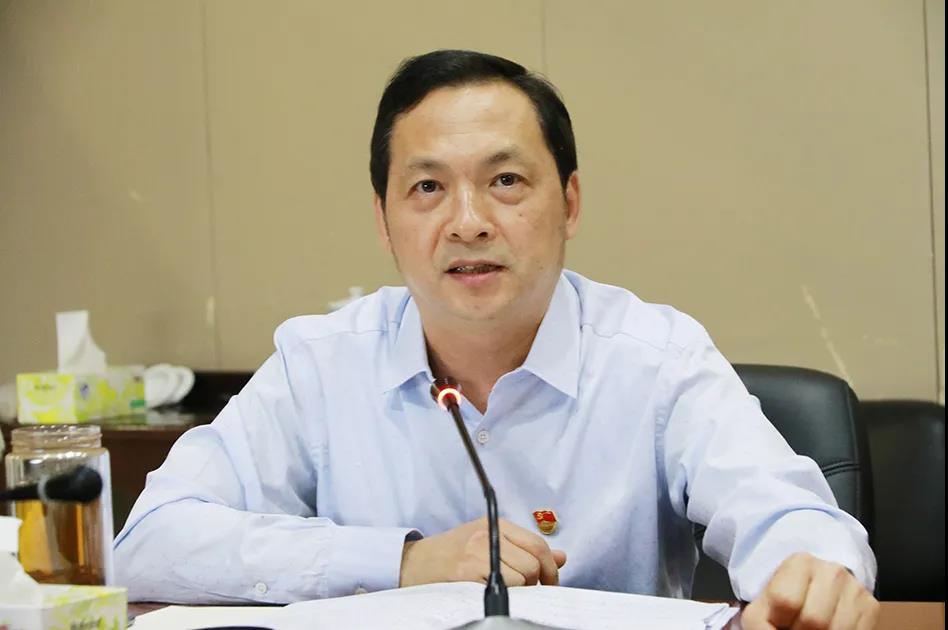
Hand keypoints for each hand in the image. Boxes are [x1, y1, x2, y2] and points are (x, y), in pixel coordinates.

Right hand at [399, 517, 566, 587]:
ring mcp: (477, 552)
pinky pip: (502, 587)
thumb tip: (561, 557)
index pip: (538, 544)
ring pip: (522, 578)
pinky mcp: (467, 571)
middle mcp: (488, 534)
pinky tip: (486, 590)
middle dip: (535, 583)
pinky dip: (502, 594)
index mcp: (496, 524)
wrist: (414, 563)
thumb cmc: (452, 554)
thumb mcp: (489, 542)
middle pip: (533, 563)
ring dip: (518, 590)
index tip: (550, 583)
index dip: (551, 568)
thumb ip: (525, 549)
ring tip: (500, 588)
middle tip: (525, 591)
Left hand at [741, 553, 878, 629]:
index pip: (786, 601)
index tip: (778, 619)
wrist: (813, 591)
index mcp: (800, 562)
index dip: (778, 620)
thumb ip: (760, 623)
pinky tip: (829, 628)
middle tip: (795, 626)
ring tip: (809, 628)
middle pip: (814, 620)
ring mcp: (855, 588)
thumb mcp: (762, 607)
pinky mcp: (871, 606)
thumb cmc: (783, 601)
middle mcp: (832, 571)